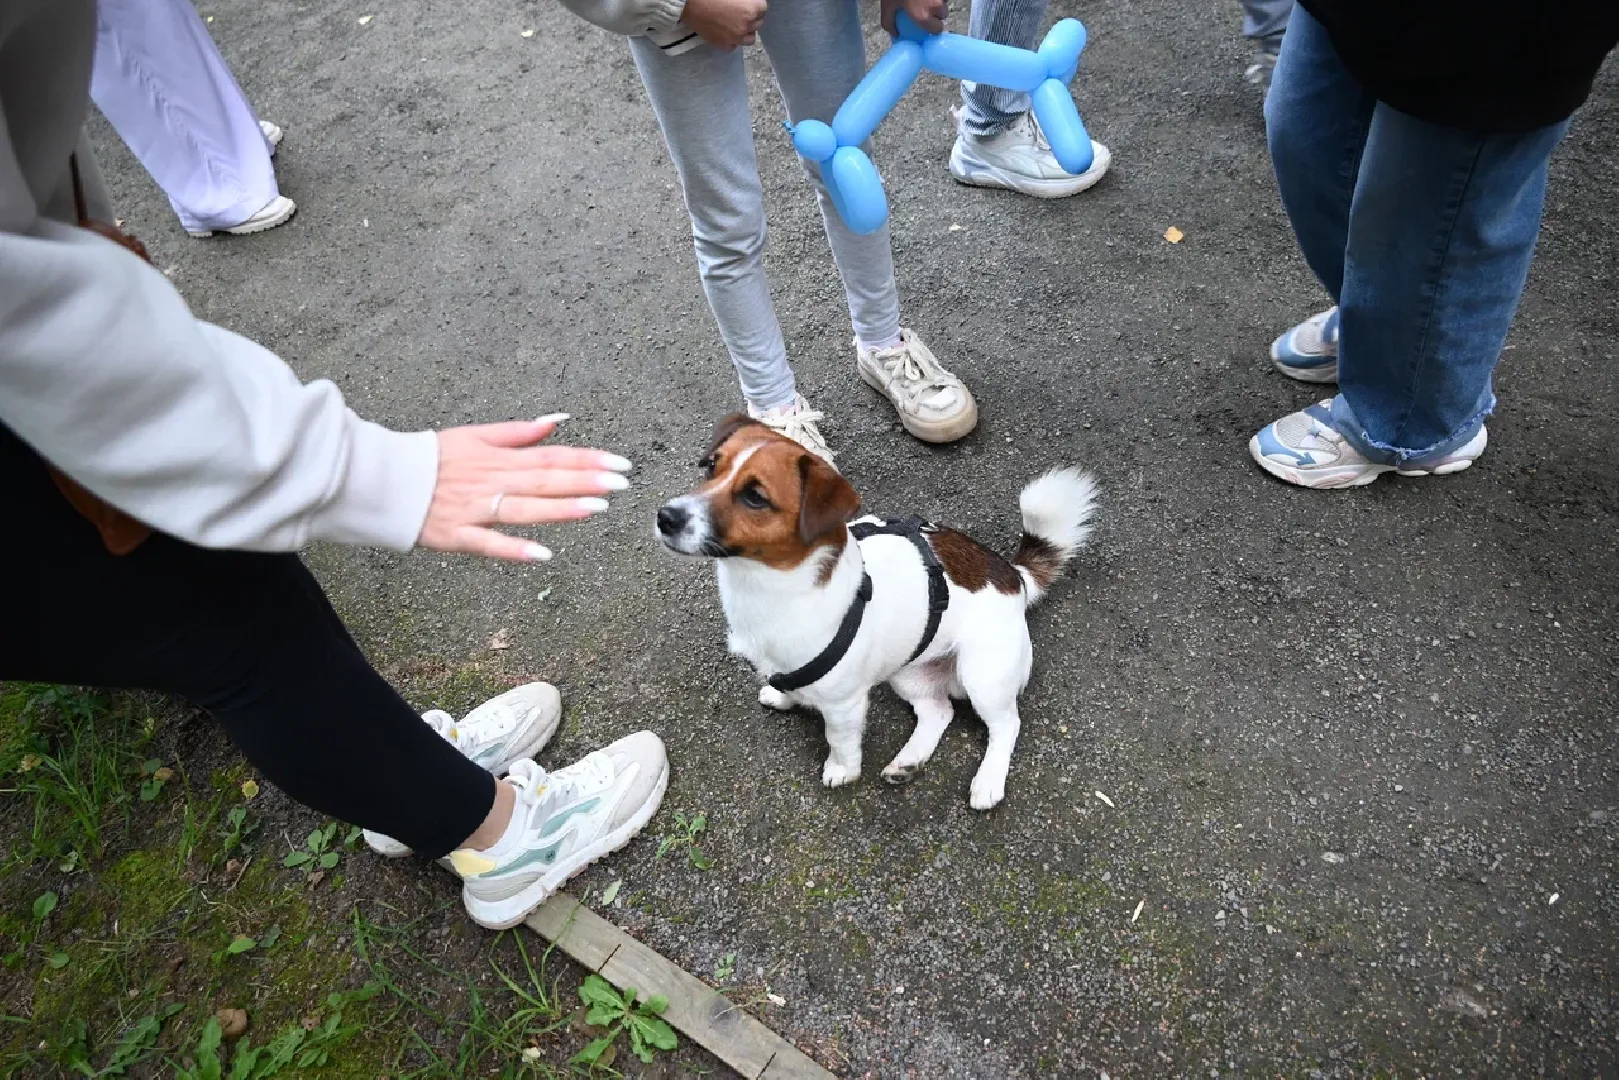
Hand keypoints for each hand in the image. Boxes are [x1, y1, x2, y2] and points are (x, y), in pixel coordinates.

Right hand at [417, 414, 631, 561]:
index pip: (550, 457)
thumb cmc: (430, 458)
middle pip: (544, 480)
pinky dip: (513, 548)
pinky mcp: (456, 535)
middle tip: (621, 483)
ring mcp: (474, 509)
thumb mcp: (474, 435)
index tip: (619, 463)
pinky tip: (542, 555)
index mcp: (497, 457)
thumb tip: (557, 421)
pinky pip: (487, 544)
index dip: (586, 460)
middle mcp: (491, 481)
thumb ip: (518, 432)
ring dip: (560, 509)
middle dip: (585, 481)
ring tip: (596, 509)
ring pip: (523, 509)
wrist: (381, 479)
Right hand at [682, 0, 766, 47]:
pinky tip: (727, 32)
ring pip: (750, 38)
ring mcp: (735, 38)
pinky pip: (734, 46)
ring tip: (737, 24)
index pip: (763, 8)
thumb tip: (751, 2)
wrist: (688, 3)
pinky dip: (733, 40)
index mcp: (751, 9)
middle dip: (753, 17)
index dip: (756, 4)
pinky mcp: (723, 45)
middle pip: (758, 23)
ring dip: (746, 31)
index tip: (749, 3)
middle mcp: (746, 25)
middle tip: (742, 12)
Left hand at [880, 0, 945, 35]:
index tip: (928, 24)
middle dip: (936, 12)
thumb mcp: (887, 5)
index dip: (933, 27)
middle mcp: (936, 5)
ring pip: (945, 1)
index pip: (937, 29)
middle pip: (943, 14)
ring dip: (938, 0)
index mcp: (923, 15)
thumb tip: (895, 33)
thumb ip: (889, 22)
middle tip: (925, 6)